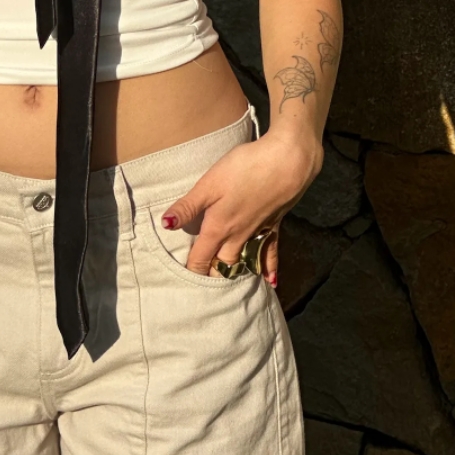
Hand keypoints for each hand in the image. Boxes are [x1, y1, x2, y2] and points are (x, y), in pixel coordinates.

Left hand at [161, 135, 324, 283]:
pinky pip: (270, 254)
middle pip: (222, 265)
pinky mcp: (274, 226)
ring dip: (235, 276)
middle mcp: (238, 236)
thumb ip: (188, 206)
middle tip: (202, 290)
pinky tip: (270, 281)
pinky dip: (268, 269)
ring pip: (244, 263)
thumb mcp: (209, 184)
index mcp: (218, 228)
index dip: (191, 271)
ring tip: (228, 292)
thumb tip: (166, 225)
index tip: (182, 284)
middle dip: (211, 277)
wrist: (288, 162)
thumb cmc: (245, 168)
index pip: (200, 258)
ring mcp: (258, 233)